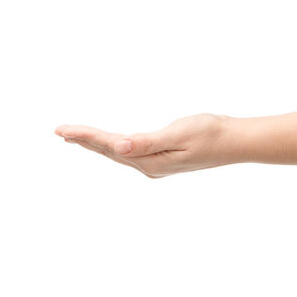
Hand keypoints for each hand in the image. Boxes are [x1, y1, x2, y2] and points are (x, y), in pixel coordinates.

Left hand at [55, 114, 245, 177]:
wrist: (236, 141)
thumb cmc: (211, 133)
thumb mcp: (179, 135)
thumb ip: (147, 142)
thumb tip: (118, 147)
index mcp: (150, 161)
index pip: (110, 146)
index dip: (85, 137)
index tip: (62, 130)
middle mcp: (149, 166)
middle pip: (109, 151)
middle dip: (84, 141)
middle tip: (60, 131)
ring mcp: (156, 165)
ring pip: (118, 152)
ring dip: (96, 144)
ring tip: (77, 138)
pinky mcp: (163, 159)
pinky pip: (130, 151)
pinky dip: (113, 145)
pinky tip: (112, 144)